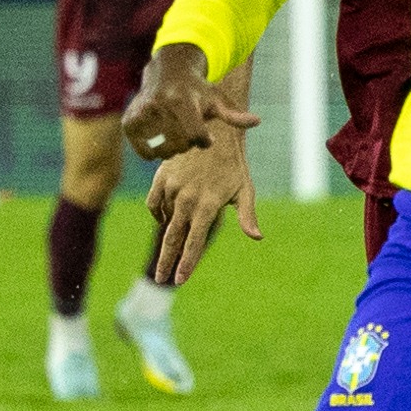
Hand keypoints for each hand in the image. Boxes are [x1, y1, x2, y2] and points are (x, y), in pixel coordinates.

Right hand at [122, 43, 256, 159]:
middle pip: (179, 145)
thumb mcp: (217, 99)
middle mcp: (159, 103)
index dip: (204, 141)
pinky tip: (160, 140)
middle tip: (189, 134)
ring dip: (172, 149)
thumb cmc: (197, 90)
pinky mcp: (129, 121)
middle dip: (188, 145)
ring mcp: (142, 112)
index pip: (196, 136)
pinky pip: (144, 152)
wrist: (167, 72)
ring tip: (176, 134)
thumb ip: (234, 115)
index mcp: (182, 99)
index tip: (206, 136)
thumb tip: (257, 121)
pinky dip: (153, 152)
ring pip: (162, 151)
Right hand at [145, 132, 260, 282]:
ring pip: (165, 221)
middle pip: (172, 238)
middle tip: (160, 280)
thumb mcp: (245, 189)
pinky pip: (153, 204)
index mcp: (208, 205)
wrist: (215, 130)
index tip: (180, 280)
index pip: (195, 242)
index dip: (187, 263)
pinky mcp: (161, 177)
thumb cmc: (234, 164)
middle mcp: (187, 199)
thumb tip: (257, 237)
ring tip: (174, 244)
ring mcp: (172, 188)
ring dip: (169, 234)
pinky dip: (158, 214)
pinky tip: (166, 220)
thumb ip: (247, 215)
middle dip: (166, 262)